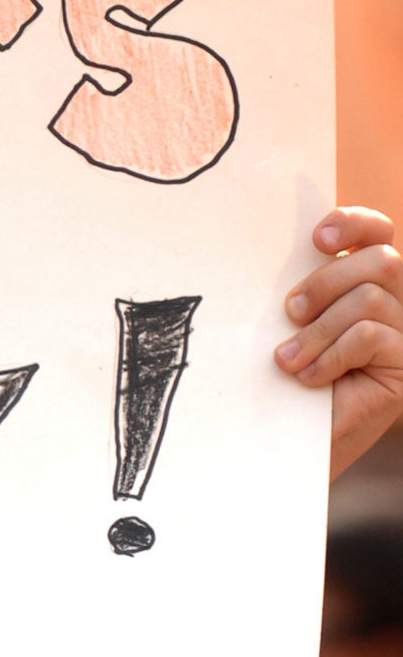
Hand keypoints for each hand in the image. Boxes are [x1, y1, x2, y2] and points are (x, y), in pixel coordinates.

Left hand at [276, 206, 402, 478]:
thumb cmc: (280, 369)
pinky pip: (371, 337)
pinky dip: (331, 355)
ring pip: (370, 299)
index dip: (354, 223)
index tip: (317, 241)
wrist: (286, 434)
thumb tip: (267, 247)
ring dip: (319, 328)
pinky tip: (310, 377)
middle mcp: (394, 301)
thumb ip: (298, 284)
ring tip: (289, 357)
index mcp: (362, 279)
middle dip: (326, 281)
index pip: (377, 230)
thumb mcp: (287, 319)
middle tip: (290, 311)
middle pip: (381, 260)